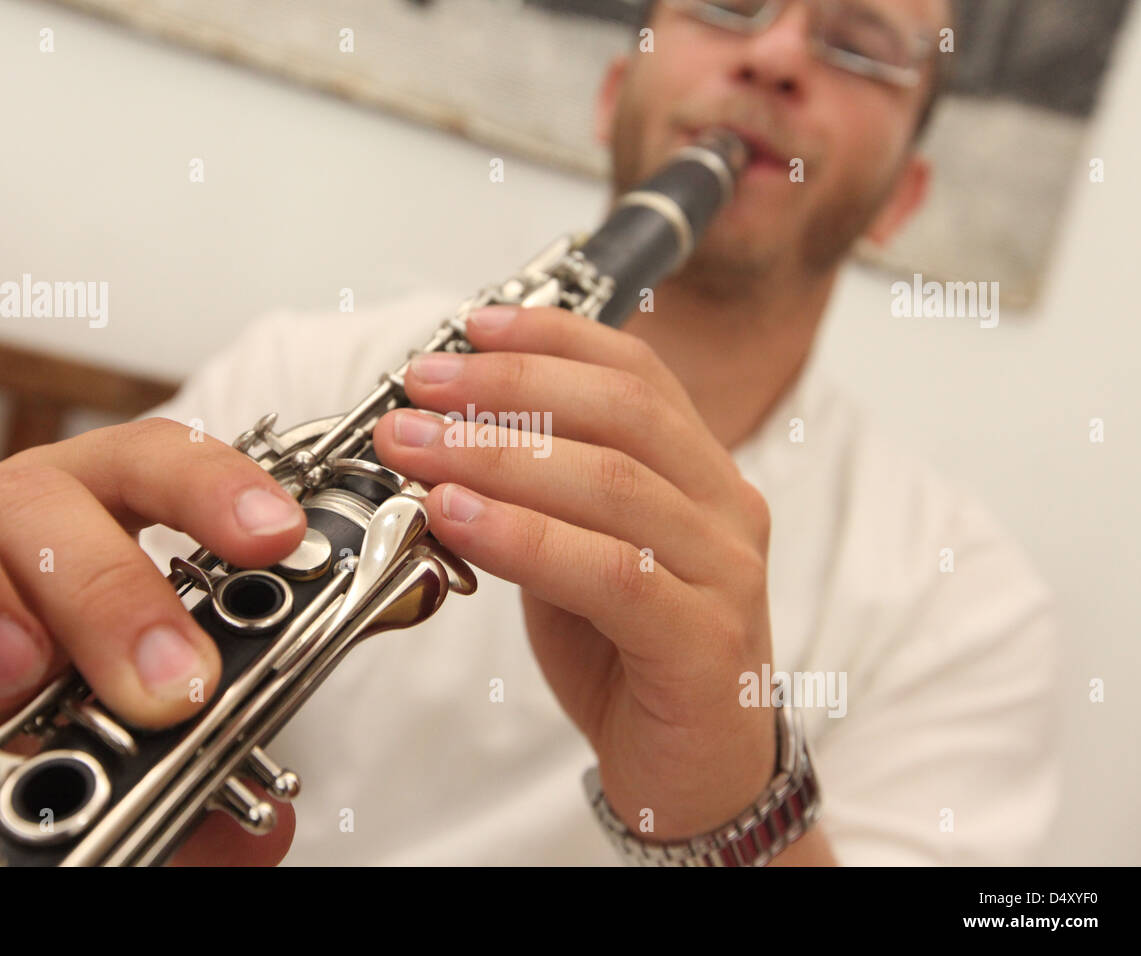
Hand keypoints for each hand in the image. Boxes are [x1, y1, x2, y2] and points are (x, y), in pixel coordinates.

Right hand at [0, 419, 302, 863]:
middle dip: (113, 587)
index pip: (146, 467)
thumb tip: (257, 838)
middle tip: (170, 687)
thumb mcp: (69, 745)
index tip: (277, 537)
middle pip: (47, 493)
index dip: (212, 487)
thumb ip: (163, 783)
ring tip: (9, 677)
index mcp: (68, 530)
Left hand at [373, 306, 778, 840]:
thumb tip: (442, 436)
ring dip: (499, 456)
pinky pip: (612, 573)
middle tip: (420, 386)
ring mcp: (726, 573)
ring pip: (613, 484)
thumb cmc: (629, 658)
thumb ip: (537, 498)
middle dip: (509, 388)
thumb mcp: (576, 556)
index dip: (553, 339)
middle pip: (623, 413)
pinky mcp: (707, 642)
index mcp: (699, 473)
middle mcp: (724, 509)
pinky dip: (527, 537)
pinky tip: (459, 518)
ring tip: (414, 447)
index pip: (637, 374)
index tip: (470, 327)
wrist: (695, 774)